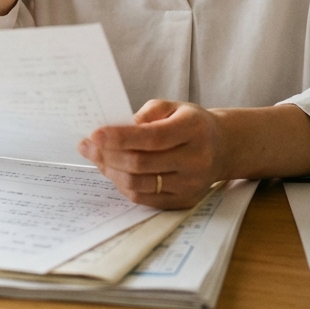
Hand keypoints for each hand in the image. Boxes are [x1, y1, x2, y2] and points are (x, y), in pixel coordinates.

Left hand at [78, 99, 225, 208]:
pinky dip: (123, 185)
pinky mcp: (184, 201)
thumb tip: (116, 128)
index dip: (120, 137)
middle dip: (107, 155)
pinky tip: (113, 171)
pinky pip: (144, 198)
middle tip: (87, 145)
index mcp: (194, 130)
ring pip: (139, 184)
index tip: (94, 134)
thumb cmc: (191, 124)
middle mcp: (195, 160)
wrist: (223, 148)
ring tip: (96, 157)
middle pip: (141, 164)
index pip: (152, 138)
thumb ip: (147, 113)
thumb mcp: (174, 106)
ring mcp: (190, 185)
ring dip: (111, 171)